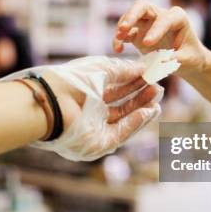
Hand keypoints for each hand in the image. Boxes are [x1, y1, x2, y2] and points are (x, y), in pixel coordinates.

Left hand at [36, 57, 162, 160]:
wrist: (53, 103)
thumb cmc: (72, 81)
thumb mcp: (102, 69)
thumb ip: (125, 70)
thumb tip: (144, 67)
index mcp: (87, 92)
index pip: (115, 88)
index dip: (134, 82)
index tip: (151, 76)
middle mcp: (90, 111)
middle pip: (121, 105)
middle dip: (140, 96)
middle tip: (158, 88)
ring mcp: (95, 128)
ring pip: (123, 120)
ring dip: (141, 109)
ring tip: (157, 99)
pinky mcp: (98, 143)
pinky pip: (121, 133)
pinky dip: (136, 123)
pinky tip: (149, 111)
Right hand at [112, 0, 210, 75]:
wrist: (186, 61)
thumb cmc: (191, 57)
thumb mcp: (188, 59)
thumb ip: (176, 59)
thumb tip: (161, 62)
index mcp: (178, 18)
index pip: (164, 19)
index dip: (155, 30)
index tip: (147, 44)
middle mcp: (161, 15)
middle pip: (143, 6)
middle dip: (132, 15)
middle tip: (123, 28)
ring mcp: (148, 23)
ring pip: (131, 15)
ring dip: (122, 25)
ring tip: (118, 38)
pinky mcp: (139, 33)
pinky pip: (126, 32)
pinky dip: (120, 39)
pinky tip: (118, 49)